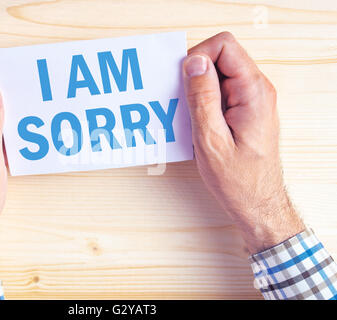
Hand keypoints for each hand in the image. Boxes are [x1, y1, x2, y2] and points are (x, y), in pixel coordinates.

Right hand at [182, 32, 304, 253]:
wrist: (257, 203)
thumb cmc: (239, 180)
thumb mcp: (212, 140)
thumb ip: (202, 98)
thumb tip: (193, 62)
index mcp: (253, 92)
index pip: (224, 46)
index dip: (197, 57)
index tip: (183, 82)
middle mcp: (256, 90)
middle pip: (219, 58)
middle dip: (194, 76)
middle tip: (182, 104)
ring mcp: (251, 99)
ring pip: (216, 76)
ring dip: (196, 92)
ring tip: (188, 118)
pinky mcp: (243, 110)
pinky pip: (219, 92)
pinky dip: (202, 103)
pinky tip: (195, 124)